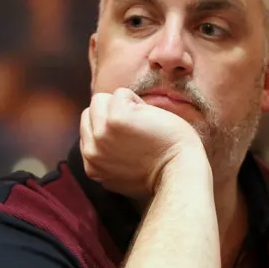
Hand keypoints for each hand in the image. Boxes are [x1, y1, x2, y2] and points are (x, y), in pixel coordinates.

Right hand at [80, 88, 205, 197]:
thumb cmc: (163, 171)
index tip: (132, 140)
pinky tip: (151, 120)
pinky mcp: (115, 119)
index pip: (88, 130)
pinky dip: (138, 101)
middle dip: (112, 114)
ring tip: (143, 125)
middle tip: (139, 132)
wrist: (180, 173)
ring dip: (124, 106)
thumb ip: (107, 157)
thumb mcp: (123, 173)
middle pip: (90, 112)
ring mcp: (101, 135)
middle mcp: (91, 152)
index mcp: (92, 166)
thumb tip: (106, 136)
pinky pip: (120, 94)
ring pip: (100, 100)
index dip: (111, 127)